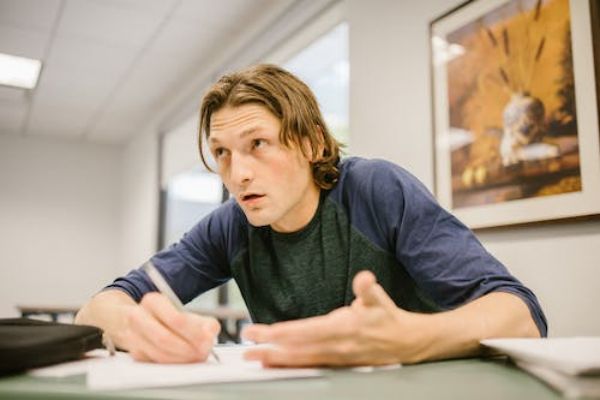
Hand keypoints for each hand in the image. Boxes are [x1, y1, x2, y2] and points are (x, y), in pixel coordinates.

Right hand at [122, 292, 220, 362]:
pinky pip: (156, 362)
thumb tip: (210, 333)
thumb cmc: (163, 315)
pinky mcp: (134, 353)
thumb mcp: (185, 311)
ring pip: (159, 354)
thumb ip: (203, 321)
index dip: (193, 332)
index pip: (175, 319)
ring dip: (181, 359)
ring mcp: (133, 336)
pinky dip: (173, 363)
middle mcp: (139, 317)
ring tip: (196, 357)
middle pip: (165, 338)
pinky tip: (184, 360)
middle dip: (187, 349)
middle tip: (202, 353)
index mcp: (153, 302)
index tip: (207, 340)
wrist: (133, 318)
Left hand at [242, 270, 430, 366]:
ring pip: (301, 360)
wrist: (407, 343)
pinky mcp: (337, 363)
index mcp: (344, 328)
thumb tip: (364, 278)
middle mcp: (337, 346)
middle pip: (297, 349)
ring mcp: (336, 358)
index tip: (262, 332)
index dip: (282, 333)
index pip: (306, 331)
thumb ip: (368, 289)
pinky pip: (310, 365)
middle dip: (270, 349)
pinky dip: (292, 364)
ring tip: (255, 359)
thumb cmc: (388, 318)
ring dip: (277, 359)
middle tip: (247, 349)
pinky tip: (277, 363)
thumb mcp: (379, 299)